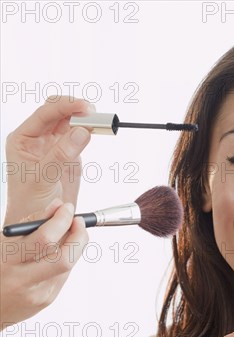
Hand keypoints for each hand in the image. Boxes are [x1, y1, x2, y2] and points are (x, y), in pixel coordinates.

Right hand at [1, 200, 88, 328]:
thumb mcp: (2, 243)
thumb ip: (29, 225)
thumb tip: (57, 206)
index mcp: (6, 262)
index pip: (44, 239)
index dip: (61, 221)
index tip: (67, 208)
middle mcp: (23, 281)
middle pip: (65, 257)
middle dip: (79, 236)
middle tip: (79, 221)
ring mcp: (38, 294)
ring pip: (68, 264)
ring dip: (74, 245)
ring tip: (67, 233)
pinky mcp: (47, 300)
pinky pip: (64, 274)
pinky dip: (65, 259)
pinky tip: (56, 254)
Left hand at [4, 96, 93, 224]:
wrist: (40, 223)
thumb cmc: (29, 203)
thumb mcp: (42, 178)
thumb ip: (61, 154)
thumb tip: (82, 132)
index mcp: (24, 139)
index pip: (45, 114)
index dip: (66, 107)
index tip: (85, 107)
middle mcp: (39, 139)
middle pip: (59, 114)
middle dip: (77, 110)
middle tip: (96, 114)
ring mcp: (56, 146)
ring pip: (72, 124)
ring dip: (87, 120)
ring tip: (101, 123)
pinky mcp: (70, 156)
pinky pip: (81, 138)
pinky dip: (91, 133)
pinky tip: (98, 131)